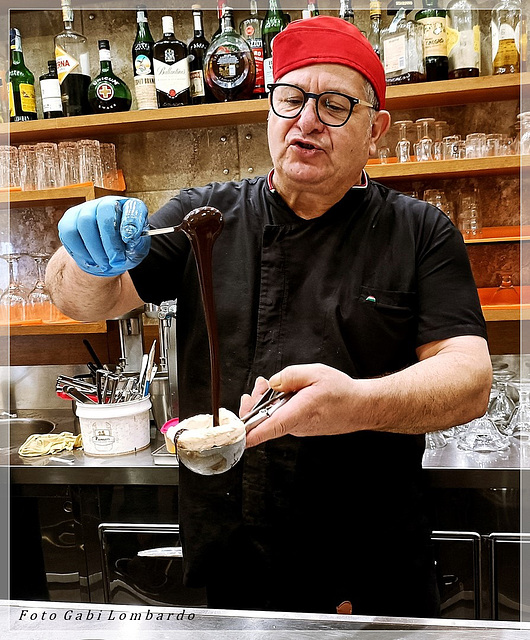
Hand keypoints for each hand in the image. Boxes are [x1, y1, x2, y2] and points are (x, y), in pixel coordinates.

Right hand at [57, 196, 149, 276]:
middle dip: (110, 241)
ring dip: (95, 249)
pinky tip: (91, 260)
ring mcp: (86, 209)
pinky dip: (80, 251)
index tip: (130, 239)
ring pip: (85, 223)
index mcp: (129, 207)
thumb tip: (129, 237)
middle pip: (104, 213)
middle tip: (116, 261)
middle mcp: (107, 203)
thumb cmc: (125, 251)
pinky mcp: (69, 220)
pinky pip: (70, 233)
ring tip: (105, 264)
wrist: (106, 258)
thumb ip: (136, 244)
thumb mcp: (136, 250)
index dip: (131, 222)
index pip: (131, 208)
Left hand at [242, 364, 360, 447]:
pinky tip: (285, 393)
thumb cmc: (342, 393)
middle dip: (254, 403)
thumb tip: (273, 383)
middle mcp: (296, 426)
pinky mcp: (302, 427)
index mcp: (297, 413)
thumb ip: (290, 376)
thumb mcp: (315, 373)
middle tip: (259, 385)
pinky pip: (282, 418)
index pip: (267, 428)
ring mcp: (298, 429)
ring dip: (267, 403)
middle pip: (264, 421)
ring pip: (273, 418)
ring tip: (271, 385)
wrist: (362, 407)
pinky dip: (278, 406)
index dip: (247, 433)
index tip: (233, 436)